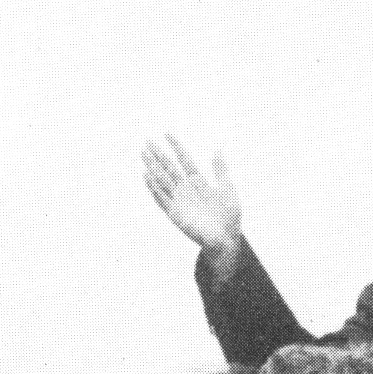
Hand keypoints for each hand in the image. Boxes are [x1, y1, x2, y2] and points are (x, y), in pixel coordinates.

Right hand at [141, 136, 243, 272]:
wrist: (226, 239)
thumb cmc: (229, 216)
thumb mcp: (228, 190)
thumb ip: (221, 171)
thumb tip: (217, 150)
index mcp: (199, 182)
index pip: (185, 160)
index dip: (177, 146)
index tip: (168, 133)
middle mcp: (187, 190)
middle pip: (170, 168)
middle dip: (159, 155)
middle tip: (147, 141)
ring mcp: (179, 201)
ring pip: (163, 180)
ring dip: (153, 167)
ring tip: (143, 154)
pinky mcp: (175, 214)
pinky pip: (161, 199)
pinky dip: (154, 188)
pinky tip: (147, 176)